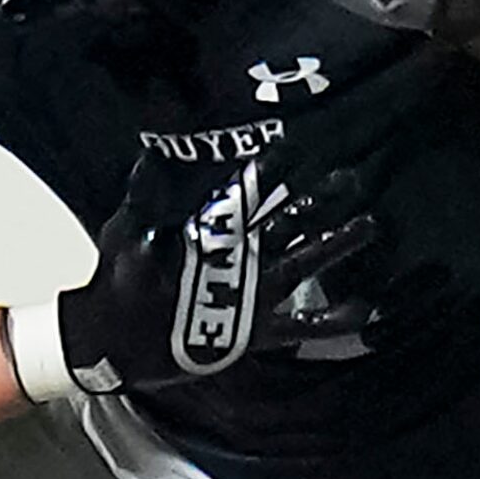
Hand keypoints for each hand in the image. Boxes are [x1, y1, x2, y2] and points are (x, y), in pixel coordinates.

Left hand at [56, 151, 379, 391]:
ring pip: (304, 263)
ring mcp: (251, 292)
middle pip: (288, 220)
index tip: (302, 143)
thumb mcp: (125, 230)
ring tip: (370, 225)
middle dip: (320, 199)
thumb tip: (150, 155)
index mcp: (212, 227)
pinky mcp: (254, 331)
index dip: (273, 169)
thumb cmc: (116, 276)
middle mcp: (240, 254)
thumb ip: (142, 195)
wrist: (110, 335)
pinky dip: (332, 320)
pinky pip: (302, 325)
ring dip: (336, 245)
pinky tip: (364, 310)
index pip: (250, 190)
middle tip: (353, 177)